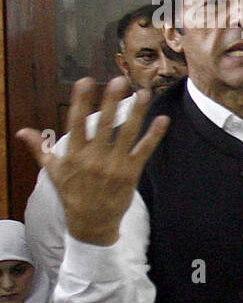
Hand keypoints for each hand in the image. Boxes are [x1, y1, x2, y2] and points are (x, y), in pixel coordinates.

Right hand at [16, 78, 168, 245]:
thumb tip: (21, 131)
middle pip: (103, 124)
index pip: (76, 122)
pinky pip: (144, 151)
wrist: (91, 223)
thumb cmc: (72, 194)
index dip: (81, 101)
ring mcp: (114, 165)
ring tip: (143, 93)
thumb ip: (40, 148)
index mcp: (73, 155)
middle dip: (111, 101)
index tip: (85, 81)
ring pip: (127, 134)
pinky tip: (162, 120)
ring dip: (137, 112)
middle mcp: (94, 158)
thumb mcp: (53, 171)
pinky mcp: (131, 173)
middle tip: (119, 79)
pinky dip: (154, 135)